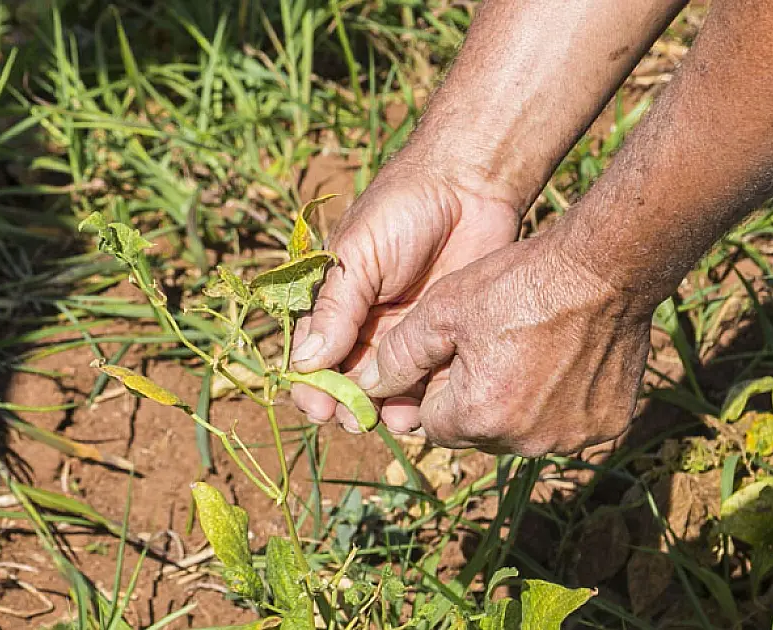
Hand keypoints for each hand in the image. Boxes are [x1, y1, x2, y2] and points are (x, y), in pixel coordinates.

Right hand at [290, 160, 519, 432]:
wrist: (469, 187)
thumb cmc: (402, 210)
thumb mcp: (358, 255)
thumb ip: (335, 307)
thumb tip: (304, 363)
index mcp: (336, 303)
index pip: (312, 355)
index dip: (310, 384)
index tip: (316, 406)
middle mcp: (367, 325)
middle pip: (348, 381)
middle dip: (347, 405)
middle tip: (355, 420)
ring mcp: (407, 335)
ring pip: (388, 388)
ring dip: (384, 409)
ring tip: (390, 419)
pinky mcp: (445, 339)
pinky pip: (428, 379)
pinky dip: (422, 400)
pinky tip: (421, 412)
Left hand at [355, 229, 653, 455]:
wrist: (606, 270)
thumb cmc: (521, 283)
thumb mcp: (445, 308)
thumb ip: (399, 354)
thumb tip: (366, 387)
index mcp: (478, 416)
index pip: (434, 423)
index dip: (437, 387)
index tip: (454, 355)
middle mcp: (524, 440)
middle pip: (480, 431)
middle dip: (477, 399)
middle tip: (494, 348)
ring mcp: (570, 437)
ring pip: (525, 430)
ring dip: (520, 404)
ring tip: (532, 352)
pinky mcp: (605, 426)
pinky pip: (569, 424)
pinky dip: (564, 402)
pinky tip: (568, 362)